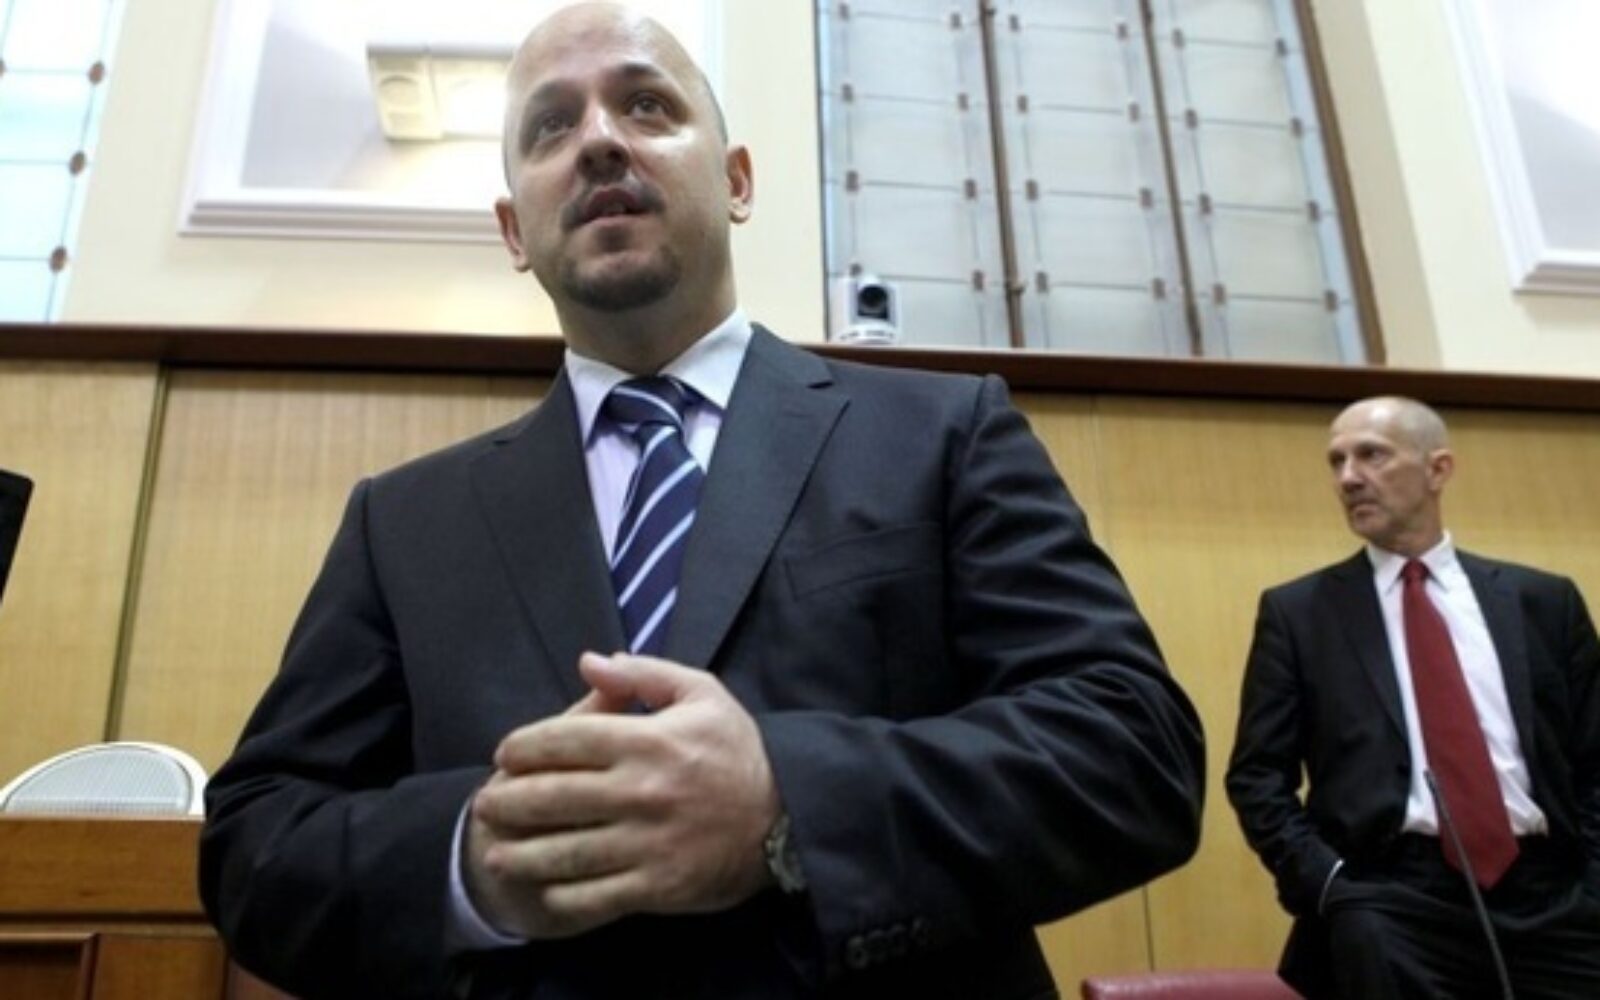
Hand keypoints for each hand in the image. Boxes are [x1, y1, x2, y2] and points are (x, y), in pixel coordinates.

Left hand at [463, 652, 780, 938]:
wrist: (787, 820)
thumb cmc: (737, 752)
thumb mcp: (702, 694)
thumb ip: (644, 674)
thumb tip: (588, 662)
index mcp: (649, 741)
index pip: (566, 740)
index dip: (525, 746)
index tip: (505, 754)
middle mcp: (642, 792)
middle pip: (553, 797)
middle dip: (508, 801)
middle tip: (485, 804)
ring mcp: (647, 843)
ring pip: (564, 851)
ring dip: (520, 853)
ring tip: (496, 851)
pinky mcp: (657, 886)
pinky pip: (595, 896)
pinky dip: (561, 895)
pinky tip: (544, 888)